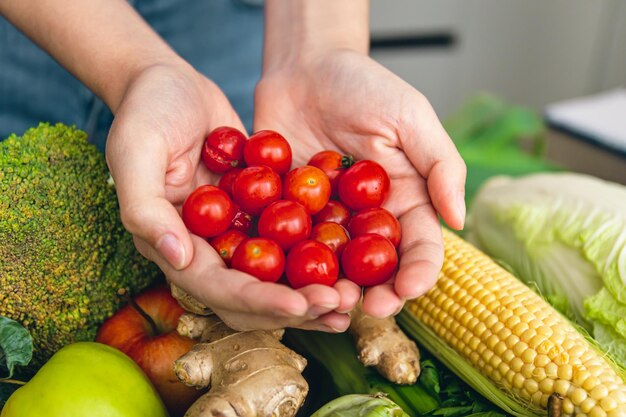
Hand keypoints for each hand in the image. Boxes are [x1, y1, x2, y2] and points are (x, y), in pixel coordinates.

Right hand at [106, 62, 358, 331]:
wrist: (170, 84)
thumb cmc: (146, 112)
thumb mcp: (135, 151)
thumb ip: (145, 207)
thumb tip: (178, 257)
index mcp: (173, 245)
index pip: (216, 287)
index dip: (256, 301)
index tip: (298, 305)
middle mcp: (205, 248)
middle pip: (251, 295)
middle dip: (294, 306)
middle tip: (338, 306)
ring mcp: (234, 232)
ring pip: (275, 276)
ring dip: (311, 290)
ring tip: (352, 298)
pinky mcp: (258, 212)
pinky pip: (290, 239)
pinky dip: (317, 252)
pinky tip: (351, 258)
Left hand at [254, 50, 466, 317]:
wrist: (306, 67)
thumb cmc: (366, 85)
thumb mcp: (411, 116)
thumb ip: (440, 164)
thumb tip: (460, 219)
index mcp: (405, 200)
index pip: (419, 246)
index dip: (418, 272)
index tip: (408, 290)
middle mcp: (367, 218)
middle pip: (376, 267)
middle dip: (375, 292)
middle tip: (364, 308)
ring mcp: (326, 219)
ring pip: (332, 265)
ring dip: (331, 287)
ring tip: (327, 301)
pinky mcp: (288, 212)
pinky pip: (288, 242)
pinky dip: (286, 262)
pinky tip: (283, 278)